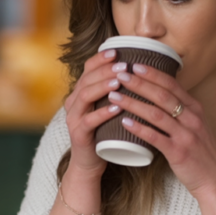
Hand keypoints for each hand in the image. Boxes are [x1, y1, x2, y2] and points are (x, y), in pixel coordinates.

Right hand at [63, 49, 125, 176]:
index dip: (100, 59)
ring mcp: (74, 118)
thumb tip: (141, 73)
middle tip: (124, 66)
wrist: (90, 163)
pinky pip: (88, 121)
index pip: (87, 69)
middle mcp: (74, 102)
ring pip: (85, 96)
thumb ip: (117, 92)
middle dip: (105, 70)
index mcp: (80, 93)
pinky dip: (102, 113)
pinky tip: (116, 107)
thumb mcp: (108, 108)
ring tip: (120, 81)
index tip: (117, 51)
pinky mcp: (79, 134)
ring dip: (103, 86)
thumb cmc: (104, 133)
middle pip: (86, 79)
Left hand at [107, 63, 215, 197]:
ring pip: (156, 114)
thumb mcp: (196, 127)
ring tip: (115, 96)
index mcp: (195, 109)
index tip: (135, 64)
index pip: (172, 85)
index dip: (152, 73)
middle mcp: (192, 118)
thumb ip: (181, 113)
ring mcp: (186, 135)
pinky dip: (139, 129)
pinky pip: (155, 137)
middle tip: (120, 74)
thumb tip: (158, 99)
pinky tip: (124, 123)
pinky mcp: (179, 152)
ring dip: (133, 103)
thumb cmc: (202, 154)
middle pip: (162, 95)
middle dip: (139, 83)